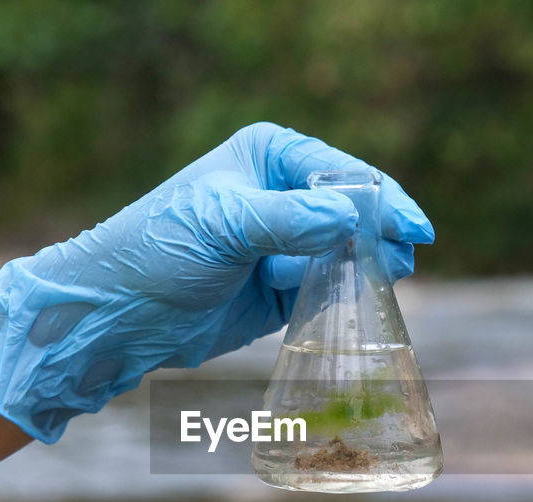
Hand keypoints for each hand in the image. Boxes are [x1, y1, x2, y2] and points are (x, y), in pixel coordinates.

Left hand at [0, 122, 434, 442]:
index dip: (383, 200)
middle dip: (381, 238)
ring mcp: (284, 245)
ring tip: (383, 286)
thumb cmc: (159, 251)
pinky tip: (356, 308)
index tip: (414, 230)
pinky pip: (329, 292)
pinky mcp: (282, 291)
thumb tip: (351, 217)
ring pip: (348, 256)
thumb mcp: (224, 225)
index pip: (343, 174)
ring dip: (366, 271)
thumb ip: (289, 220)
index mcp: (270, 157)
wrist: (118, 315)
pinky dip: (344, 300)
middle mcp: (282, 195)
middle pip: (355, 214)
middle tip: (400, 265)